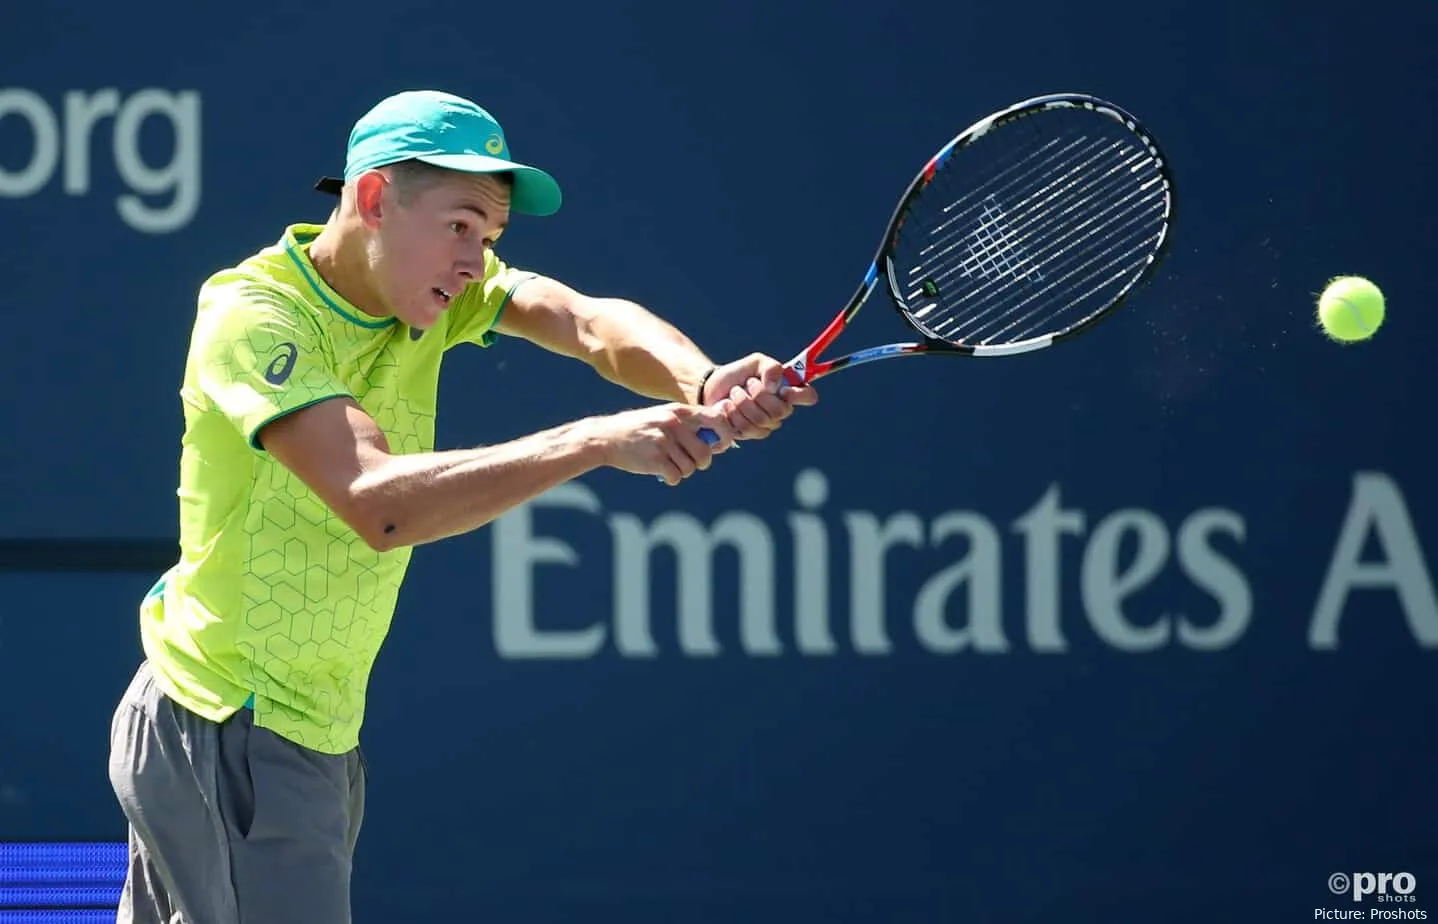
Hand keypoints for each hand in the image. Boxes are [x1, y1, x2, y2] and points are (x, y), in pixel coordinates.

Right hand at [592, 402, 739, 485]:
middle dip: (701, 462)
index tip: (720, 445)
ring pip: (691, 467)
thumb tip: (719, 439)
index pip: (716, 420)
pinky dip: (672, 479)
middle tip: (691, 463)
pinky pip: (676, 477)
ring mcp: (664, 441)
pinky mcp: (655, 459)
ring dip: (683, 471)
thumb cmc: (640, 430)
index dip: (724, 435)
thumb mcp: (663, 417)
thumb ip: (689, 424)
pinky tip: (662, 474)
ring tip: (670, 465)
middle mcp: (673, 423)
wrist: (606, 438)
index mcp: (679, 411)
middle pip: (706, 452)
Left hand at [702, 353, 818, 440]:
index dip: (800, 395)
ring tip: (734, 393)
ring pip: (761, 420)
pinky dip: (733, 413)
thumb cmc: (737, 374)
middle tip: (747, 384)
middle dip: (759, 395)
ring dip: (743, 402)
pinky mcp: (749, 434)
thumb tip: (774, 386)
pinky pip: (746, 428)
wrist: (711, 388)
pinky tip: (727, 406)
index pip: (808, 396)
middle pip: (781, 411)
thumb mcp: (755, 362)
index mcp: (787, 391)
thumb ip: (771, 367)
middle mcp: (780, 410)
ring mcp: (766, 425)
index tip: (783, 389)